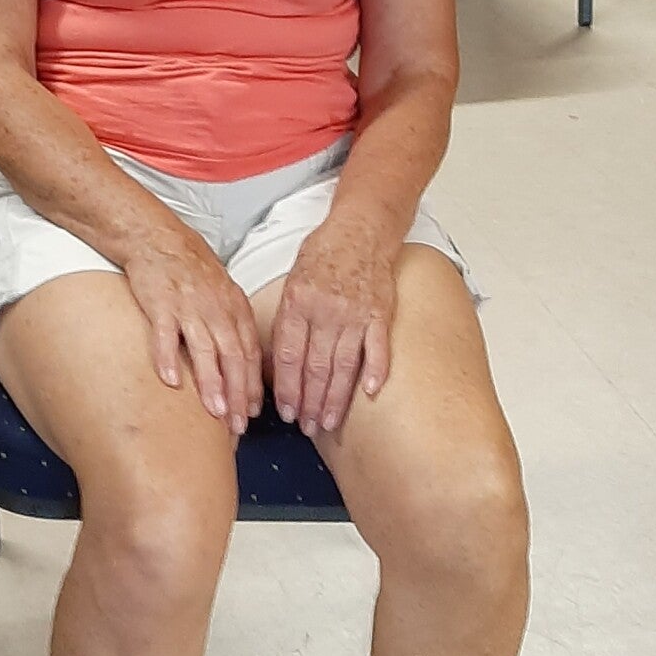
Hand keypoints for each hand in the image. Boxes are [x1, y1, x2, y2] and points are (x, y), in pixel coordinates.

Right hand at [123, 230, 261, 435]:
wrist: (158, 238)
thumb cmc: (191, 269)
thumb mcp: (224, 293)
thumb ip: (233, 326)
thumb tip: (242, 363)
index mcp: (234, 308)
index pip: (249, 353)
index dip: (251, 385)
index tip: (251, 412)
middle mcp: (216, 310)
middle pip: (233, 357)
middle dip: (238, 394)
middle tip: (238, 424)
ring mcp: (188, 307)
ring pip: (204, 350)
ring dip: (212, 383)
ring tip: (216, 411)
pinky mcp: (161, 304)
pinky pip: (165, 335)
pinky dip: (168, 358)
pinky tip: (170, 381)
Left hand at [268, 221, 398, 435]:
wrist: (361, 229)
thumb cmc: (323, 255)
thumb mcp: (292, 282)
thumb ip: (287, 320)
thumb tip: (275, 362)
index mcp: (298, 302)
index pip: (288, 355)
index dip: (286, 388)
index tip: (285, 411)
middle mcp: (325, 310)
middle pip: (315, 366)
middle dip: (309, 402)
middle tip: (306, 426)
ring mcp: (355, 313)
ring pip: (343, 365)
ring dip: (335, 398)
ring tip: (328, 422)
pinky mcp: (380, 313)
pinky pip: (378, 348)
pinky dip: (376, 371)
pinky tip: (369, 394)